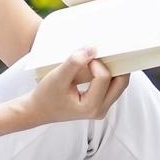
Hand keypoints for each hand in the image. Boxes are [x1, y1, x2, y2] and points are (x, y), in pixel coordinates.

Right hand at [12, 47, 128, 128]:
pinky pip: (113, 87)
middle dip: (116, 65)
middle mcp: (100, 110)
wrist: (38, 110)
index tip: (83, 57)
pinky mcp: (100, 104)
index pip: (104, 77)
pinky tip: (100, 65)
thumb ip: (74, 63)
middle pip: (121, 82)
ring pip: (119, 85)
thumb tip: (92, 49)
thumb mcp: (57, 77)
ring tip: (103, 57)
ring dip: (114, 69)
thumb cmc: (46, 96)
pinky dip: (110, 74)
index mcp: (90, 107)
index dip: (96, 62)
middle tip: (105, 52)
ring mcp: (102, 108)